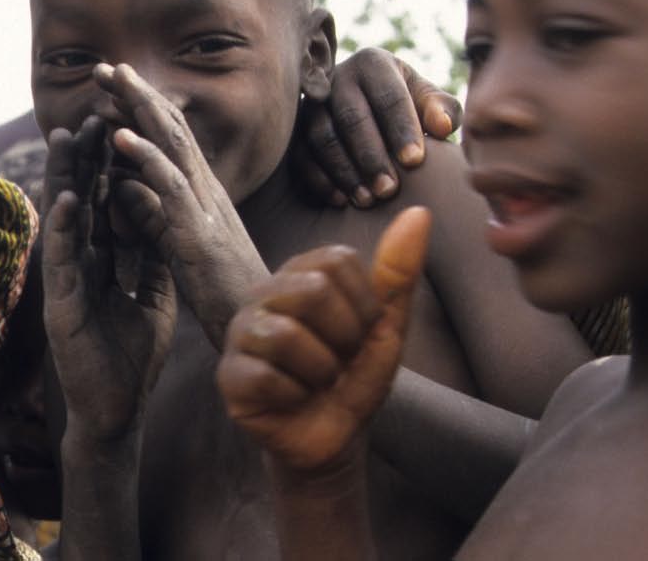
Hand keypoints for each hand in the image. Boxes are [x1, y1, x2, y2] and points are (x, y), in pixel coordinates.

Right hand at [42, 115, 176, 442]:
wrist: (118, 410)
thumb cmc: (130, 357)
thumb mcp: (151, 298)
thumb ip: (152, 260)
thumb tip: (163, 222)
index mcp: (103, 260)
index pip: (105, 203)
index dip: (109, 167)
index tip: (117, 123)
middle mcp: (80, 264)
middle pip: (82, 201)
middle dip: (85, 158)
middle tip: (89, 112)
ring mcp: (67, 282)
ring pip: (64, 221)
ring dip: (64, 178)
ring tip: (68, 138)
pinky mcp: (61, 305)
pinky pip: (62, 261)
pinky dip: (64, 228)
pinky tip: (68, 199)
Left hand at [92, 62, 269, 346]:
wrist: (260, 328)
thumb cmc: (223, 291)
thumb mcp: (179, 245)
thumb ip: (151, 215)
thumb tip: (119, 188)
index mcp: (201, 193)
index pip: (171, 138)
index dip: (143, 107)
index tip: (115, 84)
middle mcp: (206, 189)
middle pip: (170, 128)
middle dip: (138, 93)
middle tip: (107, 65)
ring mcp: (205, 206)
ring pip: (172, 143)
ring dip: (141, 107)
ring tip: (115, 78)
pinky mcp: (198, 232)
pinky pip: (169, 186)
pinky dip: (144, 158)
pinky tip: (119, 138)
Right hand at [217, 206, 430, 474]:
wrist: (336, 436)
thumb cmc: (355, 374)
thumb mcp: (385, 324)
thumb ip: (398, 270)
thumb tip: (419, 212)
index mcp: (300, 273)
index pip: (337, 262)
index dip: (363, 306)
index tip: (359, 332)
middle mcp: (263, 294)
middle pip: (311, 290)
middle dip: (343, 338)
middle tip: (339, 360)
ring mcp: (240, 333)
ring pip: (286, 336)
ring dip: (321, 371)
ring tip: (317, 381)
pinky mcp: (228, 375)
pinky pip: (266, 377)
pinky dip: (296, 395)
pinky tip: (293, 398)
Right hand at [295, 48, 461, 207]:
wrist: (372, 111)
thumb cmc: (409, 107)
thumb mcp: (429, 102)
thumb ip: (443, 110)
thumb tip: (441, 127)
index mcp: (374, 63)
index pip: (388, 96)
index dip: (402, 129)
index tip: (415, 162)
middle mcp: (338, 77)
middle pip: (351, 117)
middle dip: (371, 156)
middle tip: (389, 190)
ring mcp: (312, 103)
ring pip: (322, 137)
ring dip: (345, 171)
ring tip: (367, 201)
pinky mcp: (294, 129)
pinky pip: (300, 155)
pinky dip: (319, 179)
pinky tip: (341, 201)